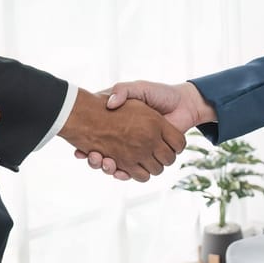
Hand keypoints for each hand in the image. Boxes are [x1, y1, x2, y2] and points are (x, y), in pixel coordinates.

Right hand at [75, 81, 215, 179]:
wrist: (183, 104)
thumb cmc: (159, 94)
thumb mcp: (137, 88)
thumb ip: (123, 91)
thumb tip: (110, 102)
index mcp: (118, 124)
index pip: (94, 138)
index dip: (85, 144)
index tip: (80, 146)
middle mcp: (124, 140)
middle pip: (101, 157)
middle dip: (94, 160)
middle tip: (92, 155)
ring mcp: (136, 151)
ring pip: (114, 167)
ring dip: (106, 167)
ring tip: (102, 160)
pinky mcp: (148, 158)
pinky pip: (133, 173)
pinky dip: (123, 174)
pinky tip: (117, 170)